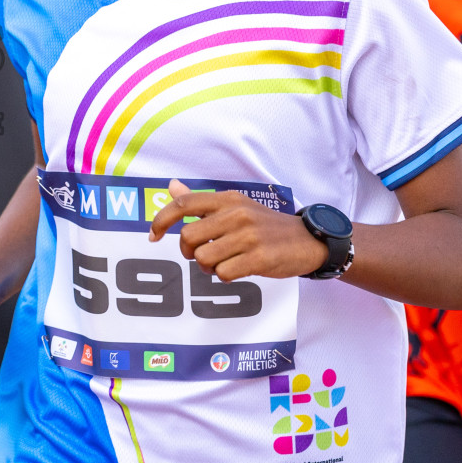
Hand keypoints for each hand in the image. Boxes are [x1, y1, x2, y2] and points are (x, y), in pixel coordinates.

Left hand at [148, 180, 325, 280]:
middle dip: (189, 253)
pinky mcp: (259, 258)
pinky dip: (224, 276)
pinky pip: (223, 273)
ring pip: (203, 259)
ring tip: (223, 263)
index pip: (184, 204)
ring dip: (208, 268)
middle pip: (188, 237)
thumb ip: (202, 201)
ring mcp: (248, 236)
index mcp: (228, 199)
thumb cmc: (265, 225)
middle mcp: (236, 214)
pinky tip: (237, 270)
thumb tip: (172, 186)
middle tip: (202, 255)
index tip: (154, 235)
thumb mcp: (236, 206)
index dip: (162, 220)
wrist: (307, 241)